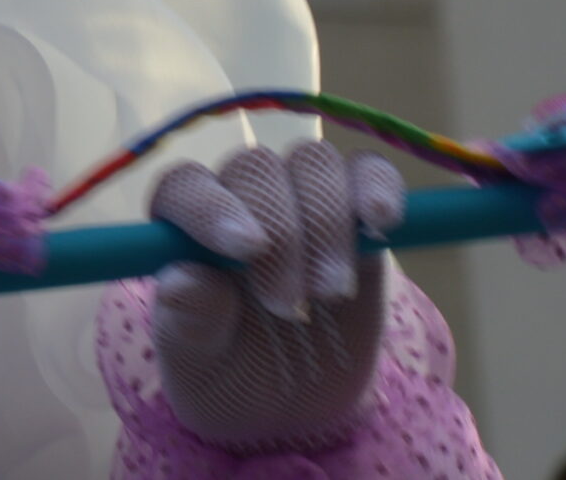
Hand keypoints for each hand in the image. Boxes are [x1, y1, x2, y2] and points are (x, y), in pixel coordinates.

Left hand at [148, 140, 407, 451]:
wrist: (293, 403)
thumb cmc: (229, 374)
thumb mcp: (197, 363)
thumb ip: (189, 320)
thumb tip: (183, 278)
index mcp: (184, 227)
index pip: (185, 188)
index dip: (212, 208)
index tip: (246, 248)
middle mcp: (239, 199)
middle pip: (256, 170)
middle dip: (281, 233)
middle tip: (287, 305)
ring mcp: (300, 198)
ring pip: (312, 162)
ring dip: (328, 221)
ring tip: (332, 292)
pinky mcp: (359, 211)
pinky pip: (370, 170)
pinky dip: (378, 185)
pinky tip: (382, 222)